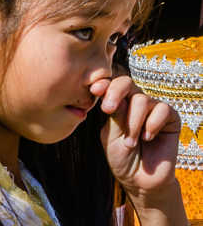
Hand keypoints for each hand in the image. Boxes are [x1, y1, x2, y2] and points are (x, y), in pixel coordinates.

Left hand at [90, 76, 186, 223]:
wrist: (140, 181)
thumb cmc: (122, 158)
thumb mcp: (111, 136)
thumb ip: (114, 115)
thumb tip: (113, 92)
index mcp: (118, 103)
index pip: (111, 85)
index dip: (103, 84)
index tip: (94, 90)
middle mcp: (135, 101)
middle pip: (126, 82)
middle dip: (115, 93)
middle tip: (108, 109)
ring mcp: (153, 108)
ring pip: (142, 100)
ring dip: (133, 124)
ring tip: (131, 143)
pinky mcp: (170, 117)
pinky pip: (162, 109)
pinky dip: (152, 125)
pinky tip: (148, 138)